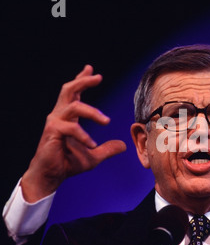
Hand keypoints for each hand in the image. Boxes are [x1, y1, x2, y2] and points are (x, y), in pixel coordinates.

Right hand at [21, 65, 126, 201]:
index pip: (74, 93)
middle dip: (83, 81)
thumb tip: (123, 145)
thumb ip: (107, 149)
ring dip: (92, 112)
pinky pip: (71, 128)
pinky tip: (92, 145)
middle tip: (98, 77)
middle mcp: (60, 115)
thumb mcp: (93, 155)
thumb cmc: (68, 163)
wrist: (51, 176)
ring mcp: (55, 122)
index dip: (81, 79)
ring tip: (106, 121)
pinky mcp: (53, 132)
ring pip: (74, 106)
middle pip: (69, 90)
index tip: (90, 69)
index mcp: (68, 116)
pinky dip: (84, 136)